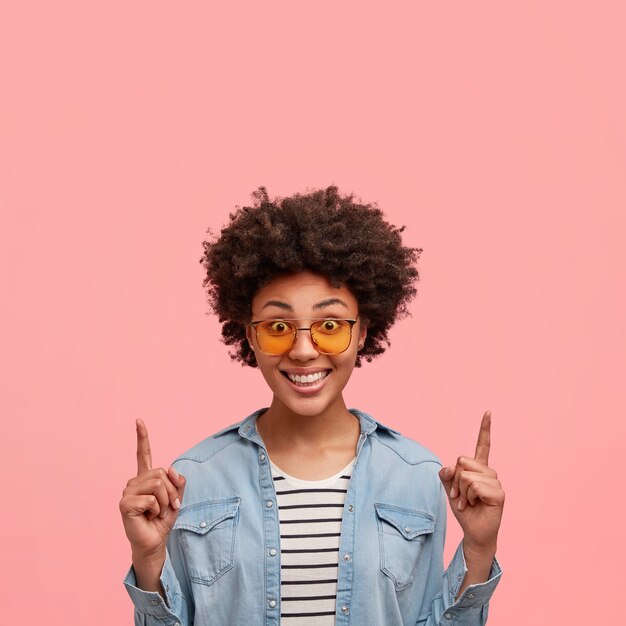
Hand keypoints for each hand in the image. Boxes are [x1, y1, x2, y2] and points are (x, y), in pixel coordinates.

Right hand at [119, 419, 185, 559]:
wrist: (154, 542)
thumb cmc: (162, 521)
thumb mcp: (177, 497)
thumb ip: (177, 481)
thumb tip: (171, 469)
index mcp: (145, 478)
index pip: (143, 454)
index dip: (142, 437)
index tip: (139, 421)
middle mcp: (134, 482)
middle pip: (161, 472)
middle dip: (171, 491)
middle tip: (168, 506)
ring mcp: (127, 491)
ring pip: (157, 484)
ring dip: (165, 501)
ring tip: (157, 512)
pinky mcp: (125, 503)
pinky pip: (151, 498)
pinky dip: (157, 509)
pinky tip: (149, 516)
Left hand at [438, 411, 504, 551]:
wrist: (474, 532)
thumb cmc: (464, 510)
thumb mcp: (450, 490)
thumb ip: (447, 476)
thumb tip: (449, 467)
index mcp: (479, 468)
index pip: (483, 445)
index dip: (485, 428)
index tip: (488, 411)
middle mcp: (489, 472)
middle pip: (462, 460)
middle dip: (455, 479)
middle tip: (459, 495)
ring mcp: (495, 482)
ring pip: (466, 474)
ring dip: (461, 491)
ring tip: (468, 502)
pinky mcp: (499, 494)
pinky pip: (474, 486)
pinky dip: (468, 497)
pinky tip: (474, 505)